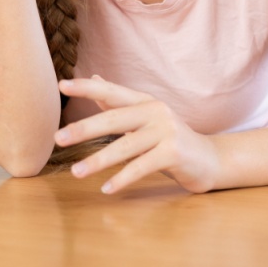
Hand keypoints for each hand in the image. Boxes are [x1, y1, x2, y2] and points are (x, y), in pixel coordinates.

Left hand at [54, 75, 221, 194]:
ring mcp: (167, 131)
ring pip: (126, 146)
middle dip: (85, 128)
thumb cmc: (170, 139)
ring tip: (76, 173)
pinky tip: (106, 188)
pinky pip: (142, 166)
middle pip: (115, 118)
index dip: (88, 87)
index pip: (113, 92)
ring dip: (99, 160)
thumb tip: (94, 78)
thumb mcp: (146, 118)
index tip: (62, 85)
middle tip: (59, 137)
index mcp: (145, 102)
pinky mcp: (174, 153)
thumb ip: (119, 102)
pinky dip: (123, 178)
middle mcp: (156, 111)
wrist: (209, 159)